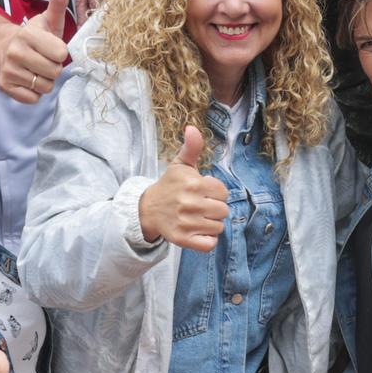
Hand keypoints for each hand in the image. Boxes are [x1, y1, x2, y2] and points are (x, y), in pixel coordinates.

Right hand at [0, 0, 71, 104]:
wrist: (3, 49)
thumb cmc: (33, 37)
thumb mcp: (47, 21)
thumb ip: (57, 5)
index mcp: (28, 35)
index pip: (61, 54)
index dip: (60, 53)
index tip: (52, 48)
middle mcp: (15, 52)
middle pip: (54, 72)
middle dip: (54, 68)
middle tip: (45, 60)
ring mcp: (9, 70)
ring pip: (45, 86)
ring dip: (45, 81)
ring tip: (37, 69)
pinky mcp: (5, 86)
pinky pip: (33, 98)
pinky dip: (34, 92)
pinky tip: (28, 79)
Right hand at [137, 127, 229, 250]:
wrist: (148, 208)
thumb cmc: (170, 185)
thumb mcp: (180, 165)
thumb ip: (191, 147)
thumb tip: (192, 128)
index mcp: (193, 184)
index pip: (223, 193)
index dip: (215, 193)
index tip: (203, 192)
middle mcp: (190, 204)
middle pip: (223, 211)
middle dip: (215, 209)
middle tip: (200, 206)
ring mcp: (186, 223)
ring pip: (218, 228)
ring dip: (211, 224)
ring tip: (198, 218)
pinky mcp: (182, 239)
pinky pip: (209, 244)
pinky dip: (207, 240)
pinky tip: (198, 232)